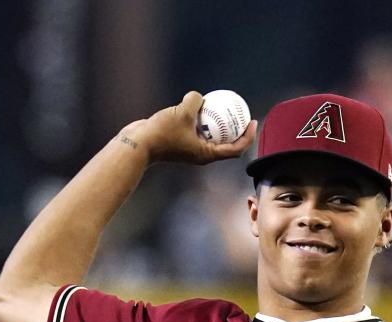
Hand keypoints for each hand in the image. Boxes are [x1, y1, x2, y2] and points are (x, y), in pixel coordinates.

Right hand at [123, 91, 257, 164]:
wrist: (137, 144)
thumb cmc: (161, 132)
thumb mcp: (183, 112)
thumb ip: (195, 101)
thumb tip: (200, 96)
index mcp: (207, 154)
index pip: (235, 149)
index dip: (248, 136)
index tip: (253, 121)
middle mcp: (201, 153)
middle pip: (227, 142)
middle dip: (237, 129)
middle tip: (242, 111)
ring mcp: (191, 147)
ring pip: (210, 134)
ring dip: (217, 122)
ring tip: (223, 104)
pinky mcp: (180, 140)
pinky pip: (196, 128)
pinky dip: (200, 118)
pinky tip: (200, 102)